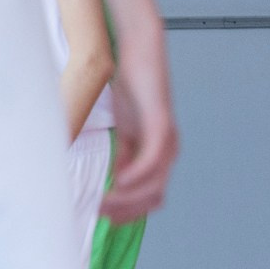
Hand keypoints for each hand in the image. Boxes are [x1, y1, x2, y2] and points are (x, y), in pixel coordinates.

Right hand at [100, 31, 177, 221]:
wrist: (140, 52)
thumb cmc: (132, 88)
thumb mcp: (123, 131)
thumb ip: (121, 157)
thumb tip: (110, 181)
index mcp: (159, 154)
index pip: (152, 198)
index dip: (129, 213)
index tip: (104, 216)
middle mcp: (168, 150)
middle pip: (154, 197)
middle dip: (127, 210)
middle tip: (100, 212)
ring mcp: (167, 139)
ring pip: (154, 183)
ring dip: (129, 197)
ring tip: (105, 199)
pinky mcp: (160, 125)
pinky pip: (152, 160)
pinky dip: (136, 175)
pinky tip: (118, 180)